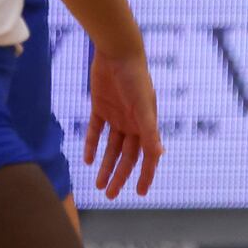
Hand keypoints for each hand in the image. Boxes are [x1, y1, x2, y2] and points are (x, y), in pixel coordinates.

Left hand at [82, 41, 163, 198]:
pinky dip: (92, 145)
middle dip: (120, 176)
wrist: (117, 52)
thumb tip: (160, 153)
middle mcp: (133, 124)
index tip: (140, 193)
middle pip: (127, 157)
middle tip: (111, 195)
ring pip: (111, 148)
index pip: (148, 157)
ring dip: (105, 166)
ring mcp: (117, 117)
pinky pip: (96, 131)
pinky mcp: (100, 108)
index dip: (145, 175)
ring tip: (99, 184)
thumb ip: (150, 130)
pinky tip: (87, 160)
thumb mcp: (143, 106)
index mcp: (146, 126)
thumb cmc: (135, 78)